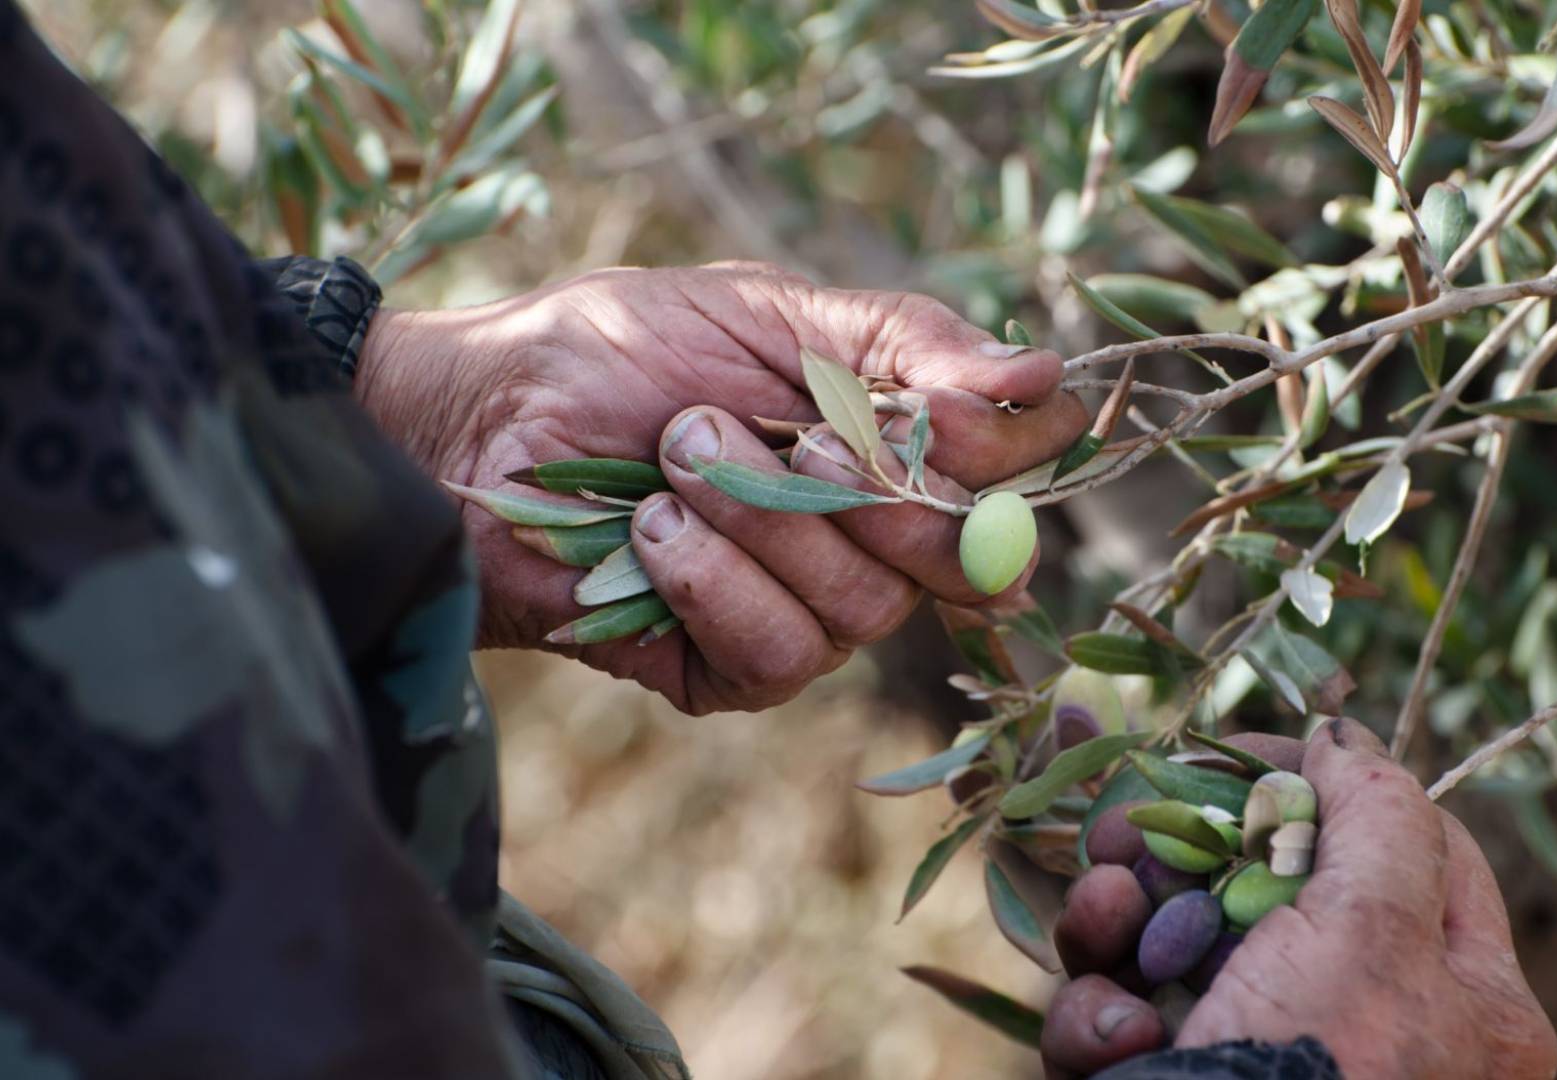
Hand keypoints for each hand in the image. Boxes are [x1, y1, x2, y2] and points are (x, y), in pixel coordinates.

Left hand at [355, 262, 1085, 712]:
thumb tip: (1046, 375)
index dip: (1000, 455)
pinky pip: (779, 652)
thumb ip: (906, 343)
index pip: (1011, 479)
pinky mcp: (731, 672)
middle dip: (879, 490)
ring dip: (766, 517)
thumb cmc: (619, 349)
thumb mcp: (771, 311)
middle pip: (958, 556)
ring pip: (865, 606)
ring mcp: (806, 614)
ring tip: (676, 451)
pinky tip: (651, 529)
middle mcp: (870, 543)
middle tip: (796, 435)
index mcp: (894, 450)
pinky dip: (713, 579)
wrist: (479, 415)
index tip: (938, 412)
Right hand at [1041, 721, 1556, 1079]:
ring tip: (1101, 923)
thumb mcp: (1374, 934)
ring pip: (1181, 944)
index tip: (1237, 750)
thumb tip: (1344, 741)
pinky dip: (1102, 1019)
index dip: (1326, 781)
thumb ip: (1379, 817)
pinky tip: (1111, 1042)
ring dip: (1120, 921)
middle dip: (1186, 850)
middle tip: (1122, 829)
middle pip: (1275, 885)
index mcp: (1468, 1001)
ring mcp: (1274, 1069)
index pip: (1417, 846)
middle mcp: (1377, 1033)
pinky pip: (1131, 1021)